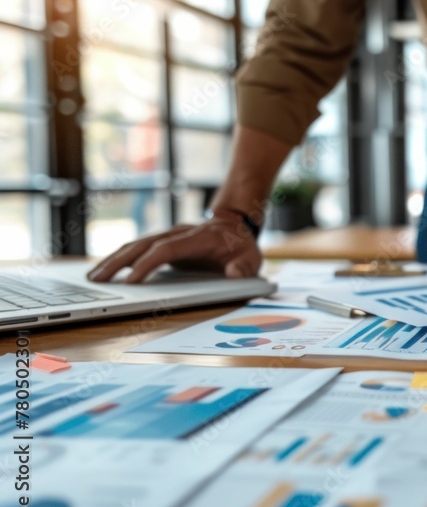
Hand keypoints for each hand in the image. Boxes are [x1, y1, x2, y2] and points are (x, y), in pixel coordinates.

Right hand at [87, 220, 262, 283]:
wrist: (236, 225)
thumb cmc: (242, 245)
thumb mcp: (252, 258)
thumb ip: (245, 267)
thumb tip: (234, 273)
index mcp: (197, 238)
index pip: (166, 249)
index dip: (147, 264)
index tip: (131, 281)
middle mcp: (178, 234)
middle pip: (142, 245)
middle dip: (118, 262)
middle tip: (97, 280)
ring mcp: (168, 237)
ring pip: (136, 245)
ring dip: (113, 260)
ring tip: (93, 277)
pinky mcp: (163, 243)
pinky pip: (138, 250)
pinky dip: (120, 258)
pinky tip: (106, 270)